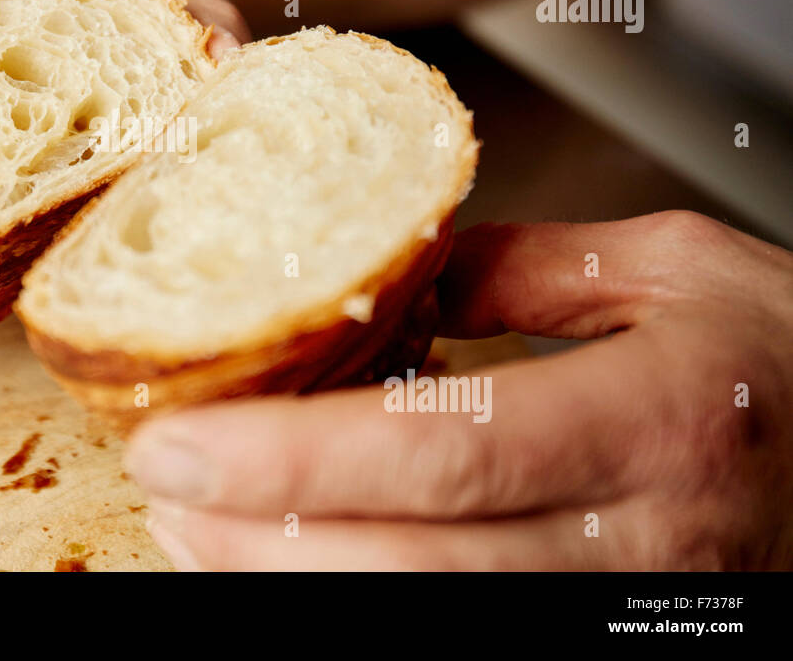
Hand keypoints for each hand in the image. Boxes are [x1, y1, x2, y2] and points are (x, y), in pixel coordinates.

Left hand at [123, 211, 792, 569]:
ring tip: (194, 530)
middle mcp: (643, 548)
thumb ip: (522, 267)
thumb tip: (390, 268)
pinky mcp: (610, 638)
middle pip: (410, 565)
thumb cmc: (785, 356)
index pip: (442, 453)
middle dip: (259, 537)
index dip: (295, 460)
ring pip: (425, 623)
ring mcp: (632, 615)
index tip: (178, 438)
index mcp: (653, 423)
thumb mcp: (673, 270)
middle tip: (160, 485)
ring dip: (286, 583)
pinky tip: (289, 570)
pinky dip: (357, 604)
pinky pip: (464, 635)